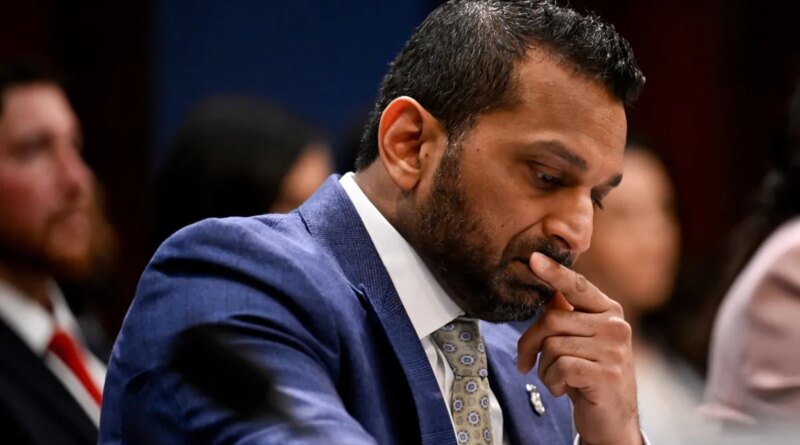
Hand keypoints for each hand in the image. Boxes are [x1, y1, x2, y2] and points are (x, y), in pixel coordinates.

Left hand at [517, 252, 640, 444]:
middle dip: (530, 343)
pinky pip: (560, 367)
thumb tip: (547, 289)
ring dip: (544, 368)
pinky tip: (564, 389)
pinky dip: (552, 381)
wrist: (612, 419)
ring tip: (556, 379)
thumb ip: (568, 314)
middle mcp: (615, 326)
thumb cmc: (590, 375)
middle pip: (551, 319)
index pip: (577, 286)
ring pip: (552, 345)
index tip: (533, 259)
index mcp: (609, 311)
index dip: (554, 272)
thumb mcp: (581, 341)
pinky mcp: (606, 373)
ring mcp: (614, 350)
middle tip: (526, 362)